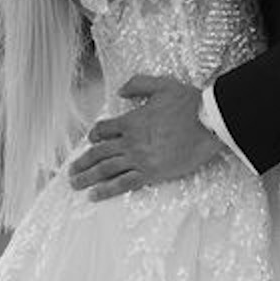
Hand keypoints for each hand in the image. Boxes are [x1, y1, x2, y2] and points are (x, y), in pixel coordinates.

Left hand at [66, 75, 226, 199]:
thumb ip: (138, 85)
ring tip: (75, 184)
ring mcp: (140, 158)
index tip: (91, 140)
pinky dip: (107, 190)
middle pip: (99, 153)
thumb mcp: (162, 85)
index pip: (104, 129)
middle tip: (71, 172)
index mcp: (132, 120)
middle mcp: (131, 141)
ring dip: (88, 178)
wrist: (209, 123)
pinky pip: (124, 183)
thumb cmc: (189, 103)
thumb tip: (121, 91)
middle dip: (82, 163)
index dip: (94, 135)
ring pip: (106, 169)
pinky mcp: (152, 173)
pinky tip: (95, 195)